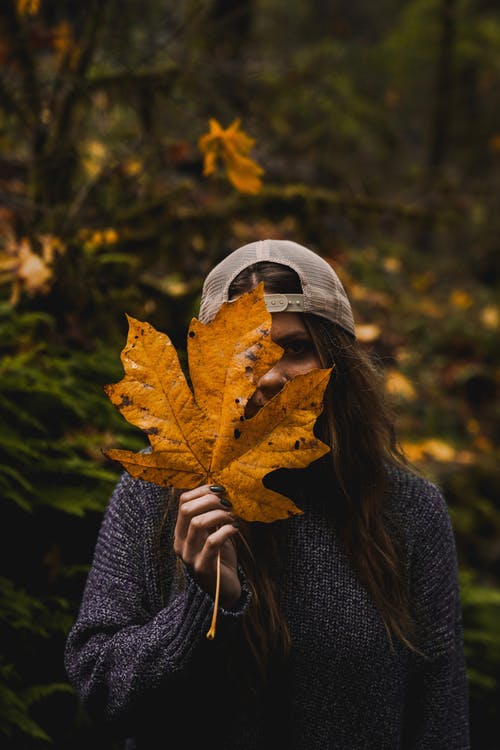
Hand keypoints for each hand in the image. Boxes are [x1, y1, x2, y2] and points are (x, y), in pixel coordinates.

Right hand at [174, 485, 240, 607]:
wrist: (224, 592)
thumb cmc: (220, 559)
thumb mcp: (214, 534)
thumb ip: (212, 516)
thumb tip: (220, 491)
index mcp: (181, 532)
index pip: (182, 502)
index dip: (201, 491)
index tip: (220, 489)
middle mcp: (180, 543)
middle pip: (187, 509)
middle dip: (210, 500)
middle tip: (227, 502)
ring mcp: (189, 556)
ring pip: (197, 523)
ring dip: (219, 514)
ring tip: (232, 516)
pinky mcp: (202, 568)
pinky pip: (212, 542)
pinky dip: (225, 531)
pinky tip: (234, 529)